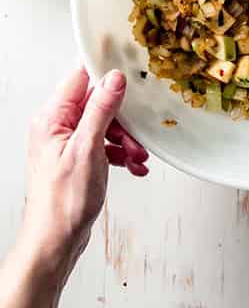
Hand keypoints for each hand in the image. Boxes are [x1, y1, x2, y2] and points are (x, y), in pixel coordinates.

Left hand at [18, 69, 147, 282]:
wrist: (56, 237)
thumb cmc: (62, 201)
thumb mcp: (87, 149)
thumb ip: (101, 110)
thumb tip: (113, 79)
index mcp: (52, 118)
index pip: (80, 78)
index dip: (105, 72)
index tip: (129, 69)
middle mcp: (57, 127)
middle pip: (97, 104)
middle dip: (123, 120)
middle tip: (138, 137)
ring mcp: (67, 144)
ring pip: (104, 127)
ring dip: (126, 140)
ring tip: (137, 157)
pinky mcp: (77, 160)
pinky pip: (103, 146)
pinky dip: (120, 154)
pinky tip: (132, 166)